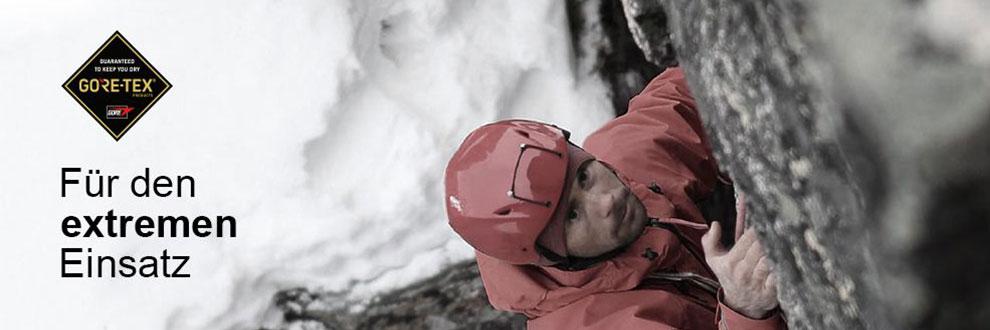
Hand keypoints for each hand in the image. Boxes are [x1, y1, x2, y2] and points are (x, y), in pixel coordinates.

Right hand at [702, 197, 778, 318]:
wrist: (740, 304)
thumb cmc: (728, 276)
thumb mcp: (713, 260)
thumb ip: (710, 241)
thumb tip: (715, 225)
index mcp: (730, 263)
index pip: (748, 239)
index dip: (758, 228)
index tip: (763, 222)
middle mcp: (743, 273)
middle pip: (761, 247)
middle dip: (769, 236)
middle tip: (777, 228)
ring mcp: (757, 283)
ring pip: (771, 260)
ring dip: (778, 250)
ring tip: (783, 241)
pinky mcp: (771, 292)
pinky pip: (780, 275)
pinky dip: (784, 266)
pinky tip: (786, 258)